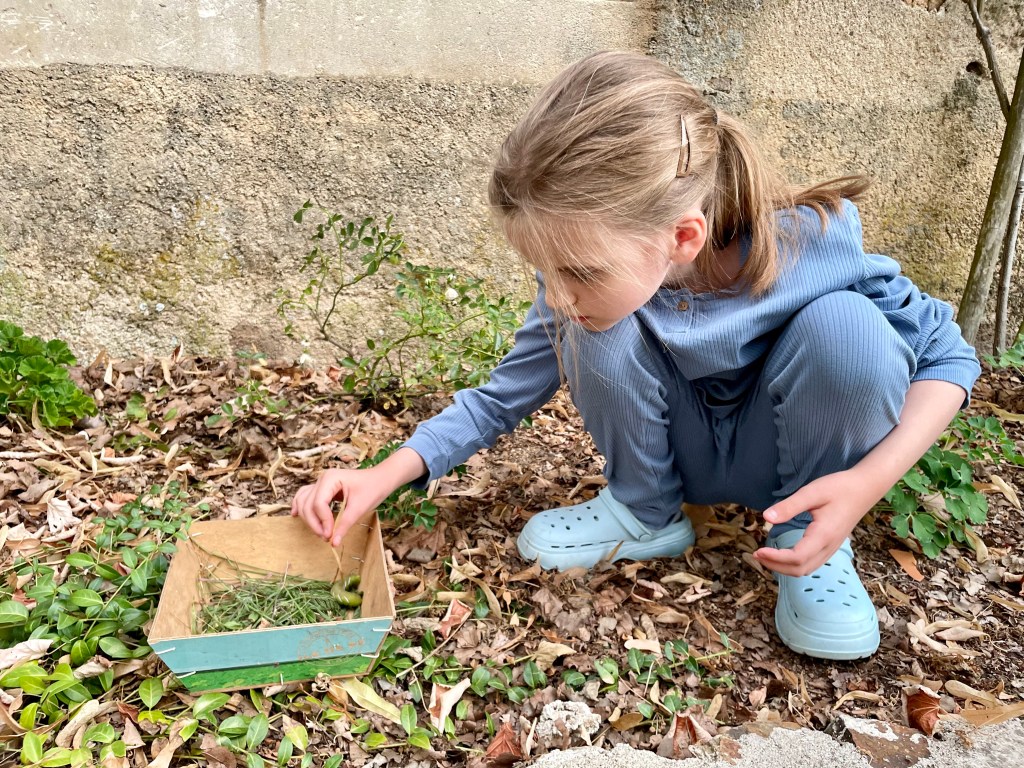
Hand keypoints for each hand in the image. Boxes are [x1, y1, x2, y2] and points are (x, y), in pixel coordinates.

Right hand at [290, 466, 395, 545]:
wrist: (380, 479)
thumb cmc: (373, 489)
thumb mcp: (360, 508)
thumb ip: (344, 525)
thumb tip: (333, 543)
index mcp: (330, 479)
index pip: (318, 504)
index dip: (323, 522)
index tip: (330, 535)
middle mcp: (322, 479)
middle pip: (308, 504)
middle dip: (315, 523)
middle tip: (326, 538)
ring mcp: (320, 483)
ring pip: (303, 502)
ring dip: (308, 518)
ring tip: (320, 532)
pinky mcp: (322, 488)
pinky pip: (305, 497)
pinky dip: (300, 506)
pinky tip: (296, 515)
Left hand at [753, 469, 874, 576]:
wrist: (865, 488)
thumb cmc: (839, 488)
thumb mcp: (812, 492)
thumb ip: (789, 506)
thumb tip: (766, 517)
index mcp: (823, 535)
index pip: (797, 557)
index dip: (775, 558)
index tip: (757, 550)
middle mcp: (829, 547)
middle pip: (800, 569)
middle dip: (776, 566)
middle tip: (756, 555)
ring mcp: (832, 548)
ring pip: (807, 569)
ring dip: (785, 568)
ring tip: (766, 556)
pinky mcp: (831, 546)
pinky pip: (812, 563)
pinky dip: (795, 565)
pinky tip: (783, 554)